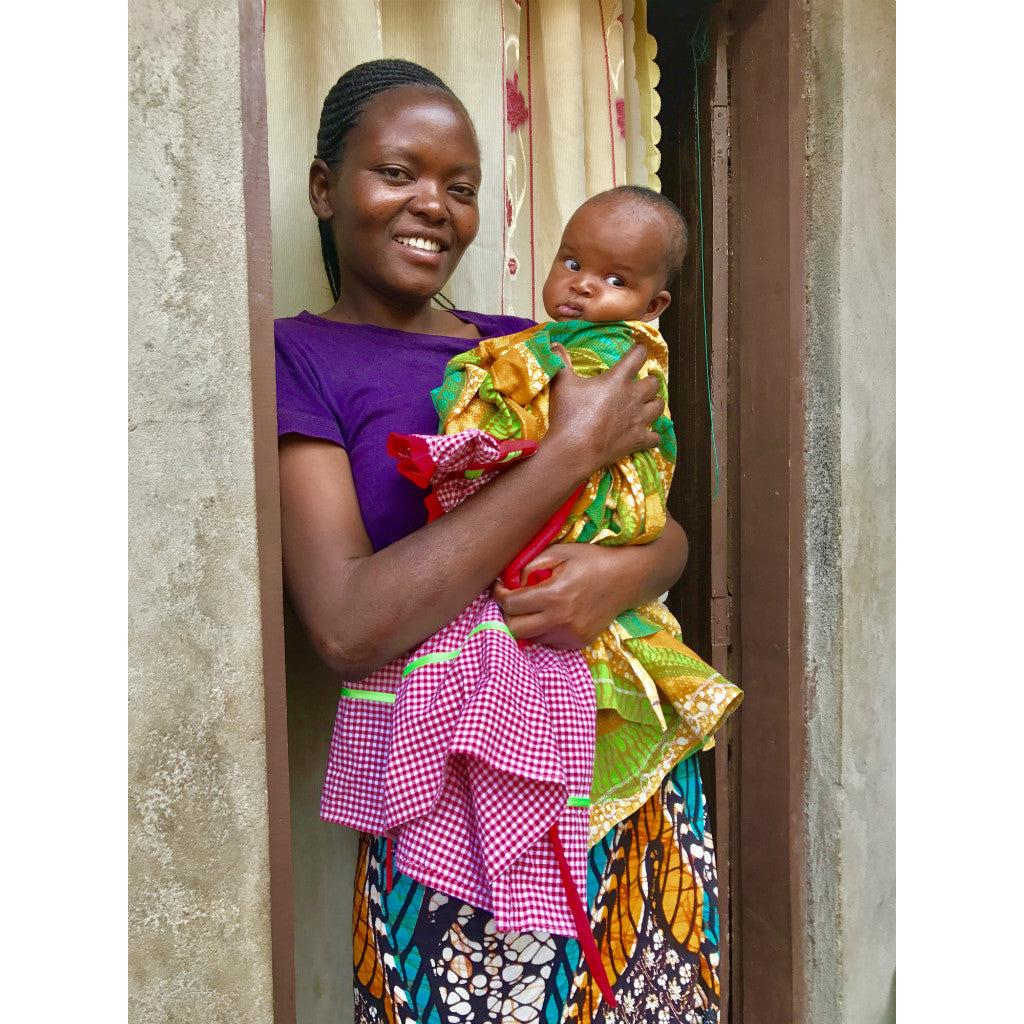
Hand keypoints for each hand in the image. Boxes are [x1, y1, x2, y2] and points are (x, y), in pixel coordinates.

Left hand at [492, 543, 637, 648]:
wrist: (627, 579)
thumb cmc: (591, 560)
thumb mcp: (559, 551)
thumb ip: (530, 565)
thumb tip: (510, 581)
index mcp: (554, 595)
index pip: (511, 604)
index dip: (499, 594)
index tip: (500, 587)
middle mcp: (560, 620)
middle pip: (514, 629)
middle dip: (507, 613)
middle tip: (512, 599)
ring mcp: (570, 635)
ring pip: (530, 638)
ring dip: (526, 622)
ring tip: (534, 605)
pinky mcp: (577, 643)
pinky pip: (548, 642)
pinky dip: (543, 630)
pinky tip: (552, 614)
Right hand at [545, 344, 663, 476]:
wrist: (574, 449)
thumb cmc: (569, 413)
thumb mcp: (562, 383)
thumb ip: (560, 361)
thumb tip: (554, 344)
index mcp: (618, 379)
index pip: (637, 357)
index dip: (639, 351)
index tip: (638, 350)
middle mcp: (634, 397)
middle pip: (654, 383)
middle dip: (650, 380)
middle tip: (643, 382)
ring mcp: (638, 420)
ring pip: (659, 407)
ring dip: (656, 403)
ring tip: (649, 404)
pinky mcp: (638, 440)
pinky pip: (655, 437)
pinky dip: (653, 436)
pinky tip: (648, 435)